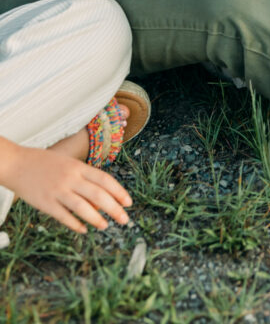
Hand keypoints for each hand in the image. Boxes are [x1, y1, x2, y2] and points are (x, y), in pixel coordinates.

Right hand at [1, 141, 131, 233]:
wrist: (17, 164)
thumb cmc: (45, 163)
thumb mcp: (68, 164)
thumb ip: (84, 180)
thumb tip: (100, 203)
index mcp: (78, 167)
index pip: (105, 179)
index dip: (119, 192)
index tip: (129, 203)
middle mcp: (70, 178)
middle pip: (98, 195)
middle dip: (115, 208)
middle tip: (125, 220)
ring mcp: (58, 191)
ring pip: (82, 207)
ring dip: (96, 219)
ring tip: (105, 226)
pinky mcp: (45, 203)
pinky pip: (63, 216)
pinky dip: (75, 224)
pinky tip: (83, 229)